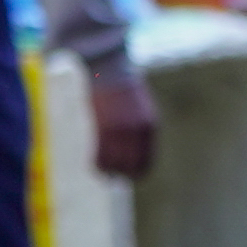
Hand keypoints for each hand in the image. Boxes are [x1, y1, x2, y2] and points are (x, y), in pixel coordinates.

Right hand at [85, 61, 157, 183]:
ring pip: (116, 162)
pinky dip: (99, 163)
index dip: (139, 170)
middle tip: (115, 178)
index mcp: (150, 126)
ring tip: (104, 174)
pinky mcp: (104, 126)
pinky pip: (101, 153)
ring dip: (110, 171)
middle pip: (132, 164)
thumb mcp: (139, 109)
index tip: (132, 176)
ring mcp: (121, 130)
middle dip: (124, 174)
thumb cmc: (121, 87)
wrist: (108, 68)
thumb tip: (132, 147)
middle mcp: (138, 131)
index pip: (148, 158)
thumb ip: (138, 127)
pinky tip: (96, 167)